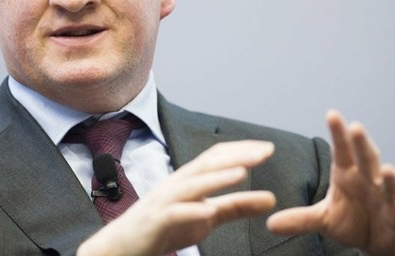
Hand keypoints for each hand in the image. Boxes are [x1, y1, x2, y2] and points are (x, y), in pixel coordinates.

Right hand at [78, 140, 276, 255]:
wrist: (123, 246)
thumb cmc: (164, 228)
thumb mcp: (207, 216)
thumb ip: (236, 206)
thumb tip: (271, 199)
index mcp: (189, 180)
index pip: (216, 157)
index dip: (241, 150)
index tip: (268, 148)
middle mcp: (176, 185)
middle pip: (206, 165)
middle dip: (235, 157)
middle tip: (264, 152)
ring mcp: (164, 202)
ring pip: (191, 185)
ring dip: (216, 179)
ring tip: (241, 173)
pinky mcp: (155, 223)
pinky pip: (174, 215)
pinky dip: (192, 212)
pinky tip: (209, 212)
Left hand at [266, 110, 394, 255]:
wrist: (377, 242)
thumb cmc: (352, 221)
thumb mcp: (323, 219)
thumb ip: (300, 219)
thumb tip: (270, 224)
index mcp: (348, 174)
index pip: (342, 150)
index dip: (338, 133)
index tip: (332, 114)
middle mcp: (368, 180)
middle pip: (366, 158)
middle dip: (362, 144)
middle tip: (356, 127)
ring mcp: (387, 197)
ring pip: (391, 182)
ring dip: (390, 176)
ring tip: (386, 170)